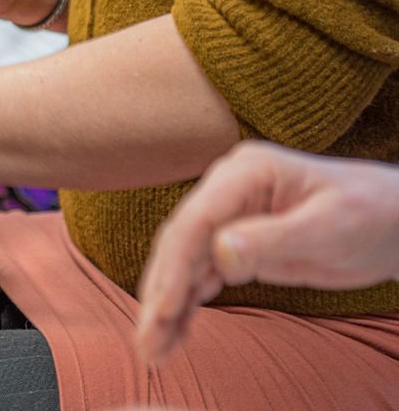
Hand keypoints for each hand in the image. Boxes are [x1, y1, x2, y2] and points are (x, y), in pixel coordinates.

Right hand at [137, 142, 398, 363]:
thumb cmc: (372, 212)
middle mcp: (226, 192)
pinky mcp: (235, 245)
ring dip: (167, 307)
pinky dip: (187, 306)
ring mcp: (228, 218)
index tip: (165, 309)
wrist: (394, 220)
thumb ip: (274, 239)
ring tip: (153, 350)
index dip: (175, 266)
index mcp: (245, 172)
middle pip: (180, 244)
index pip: (195, 220)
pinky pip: (202, 277)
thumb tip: (219, 254)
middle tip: (147, 340)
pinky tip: (174, 334)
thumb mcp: (330, 227)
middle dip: (161, 293)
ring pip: (184, 265)